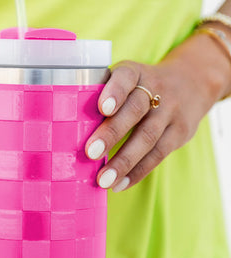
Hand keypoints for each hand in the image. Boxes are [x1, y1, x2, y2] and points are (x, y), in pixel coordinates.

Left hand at [84, 31, 230, 191]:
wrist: (191, 83)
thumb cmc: (139, 88)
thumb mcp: (126, 80)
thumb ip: (102, 96)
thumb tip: (65, 131)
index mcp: (135, 73)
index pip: (126, 77)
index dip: (115, 92)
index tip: (102, 108)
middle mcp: (156, 88)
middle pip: (135, 110)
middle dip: (111, 133)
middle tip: (90, 153)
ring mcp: (171, 111)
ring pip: (148, 137)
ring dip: (124, 162)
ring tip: (103, 180)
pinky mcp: (181, 132)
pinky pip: (158, 155)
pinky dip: (137, 172)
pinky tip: (120, 184)